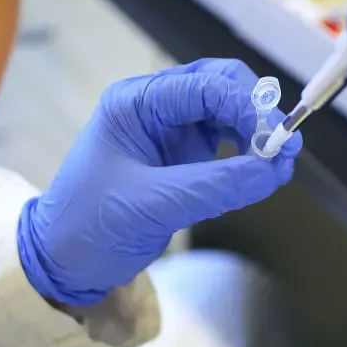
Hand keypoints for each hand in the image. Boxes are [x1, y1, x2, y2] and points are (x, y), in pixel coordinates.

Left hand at [17, 59, 302, 305]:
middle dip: (255, 109)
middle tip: (283, 143)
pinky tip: (263, 170)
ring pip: (228, 112)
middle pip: (220, 86)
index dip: (245, 105)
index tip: (273, 136)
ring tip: (280, 160)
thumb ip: (216, 186)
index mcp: (135, 102)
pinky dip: (248, 153)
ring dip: (256, 130)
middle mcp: (154, 106)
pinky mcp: (182, 157)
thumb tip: (273, 171)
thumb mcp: (153, 204)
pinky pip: (226, 142)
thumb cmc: (89, 225)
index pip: (203, 85)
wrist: (63, 260)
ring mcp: (170, 130)